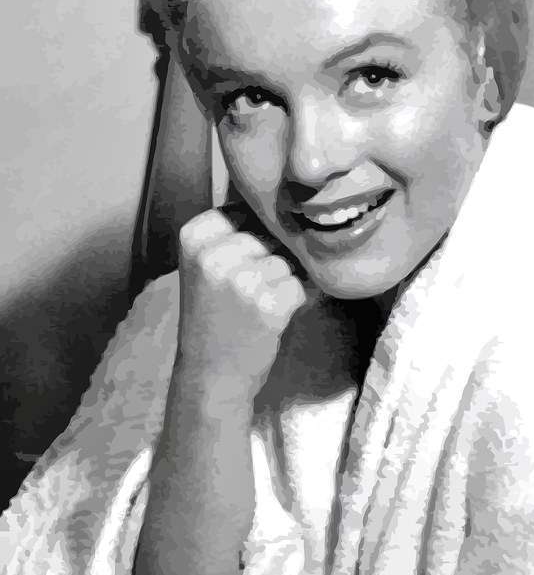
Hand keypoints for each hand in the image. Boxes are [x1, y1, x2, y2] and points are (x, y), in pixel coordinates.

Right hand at [174, 205, 308, 409]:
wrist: (209, 374)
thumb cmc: (213, 315)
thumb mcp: (207, 265)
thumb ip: (233, 232)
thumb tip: (285, 200)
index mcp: (194, 236)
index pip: (246, 209)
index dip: (255, 235)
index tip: (242, 263)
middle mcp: (213, 254)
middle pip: (269, 234)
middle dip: (272, 258)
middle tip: (253, 291)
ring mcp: (241, 279)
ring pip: (287, 260)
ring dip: (285, 280)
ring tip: (261, 305)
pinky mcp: (268, 304)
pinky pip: (300, 285)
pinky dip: (296, 300)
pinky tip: (273, 316)